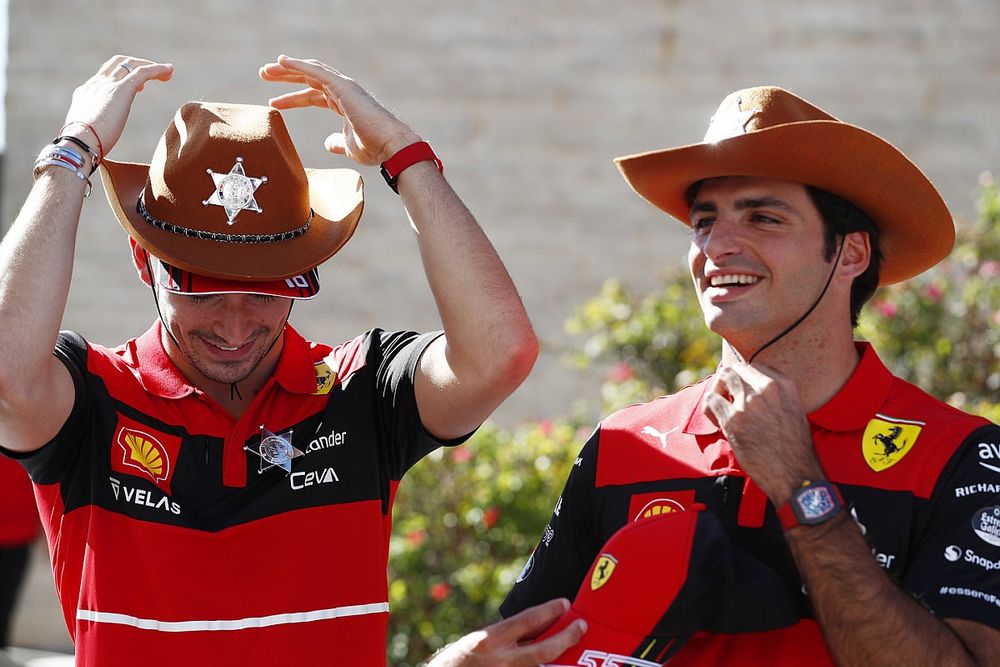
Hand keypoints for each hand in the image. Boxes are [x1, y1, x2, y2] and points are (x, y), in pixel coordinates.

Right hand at [63, 55, 172, 159]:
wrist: (78, 143)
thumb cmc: (83, 146)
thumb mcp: (88, 133)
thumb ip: (94, 130)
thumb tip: (98, 141)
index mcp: (86, 93)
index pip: (105, 76)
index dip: (123, 77)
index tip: (139, 87)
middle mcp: (96, 84)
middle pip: (118, 63)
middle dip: (137, 64)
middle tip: (155, 74)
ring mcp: (108, 85)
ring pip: (131, 65)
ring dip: (151, 66)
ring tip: (168, 72)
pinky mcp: (121, 89)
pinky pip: (143, 72)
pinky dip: (157, 69)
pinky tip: (169, 71)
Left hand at [259, 54, 419, 165]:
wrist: (389, 146)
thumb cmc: (374, 148)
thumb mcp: (349, 146)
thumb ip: (337, 142)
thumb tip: (328, 143)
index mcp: (344, 103)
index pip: (313, 95)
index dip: (293, 98)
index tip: (274, 102)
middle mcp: (343, 91)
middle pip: (309, 79)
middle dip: (286, 77)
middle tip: (264, 75)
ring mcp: (344, 86)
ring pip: (310, 71)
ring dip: (287, 69)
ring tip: (266, 70)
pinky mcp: (343, 86)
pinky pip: (316, 71)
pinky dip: (298, 65)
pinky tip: (282, 62)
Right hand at [425, 599, 585, 666]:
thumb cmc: (462, 658)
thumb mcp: (482, 639)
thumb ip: (508, 633)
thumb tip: (539, 623)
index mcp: (490, 640)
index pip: (527, 621)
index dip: (549, 611)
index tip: (565, 603)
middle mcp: (501, 660)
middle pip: (544, 649)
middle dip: (566, 637)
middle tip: (581, 627)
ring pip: (542, 666)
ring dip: (559, 657)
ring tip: (573, 646)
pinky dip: (545, 666)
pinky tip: (555, 661)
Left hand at [702, 362, 825, 503]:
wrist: (796, 475)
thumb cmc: (795, 450)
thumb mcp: (794, 412)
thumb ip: (777, 397)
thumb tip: (753, 391)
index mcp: (785, 385)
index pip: (754, 366)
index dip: (743, 377)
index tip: (741, 391)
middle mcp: (767, 389)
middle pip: (735, 369)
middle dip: (727, 381)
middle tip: (726, 398)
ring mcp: (748, 403)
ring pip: (721, 378)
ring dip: (717, 391)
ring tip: (721, 408)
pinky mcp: (733, 421)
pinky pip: (710, 401)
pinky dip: (710, 410)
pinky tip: (719, 423)